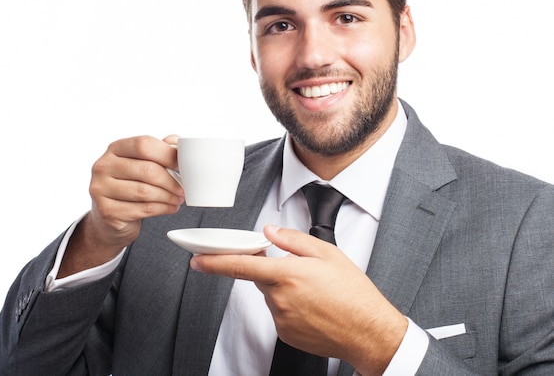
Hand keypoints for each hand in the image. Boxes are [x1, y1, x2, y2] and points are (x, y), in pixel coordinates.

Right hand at [59, 135, 184, 276]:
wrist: (109, 216)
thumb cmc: (130, 184)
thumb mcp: (141, 163)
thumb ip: (158, 150)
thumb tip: (177, 142)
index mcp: (115, 148)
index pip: (143, 144)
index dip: (167, 154)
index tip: (182, 165)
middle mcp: (103, 166)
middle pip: (147, 170)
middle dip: (171, 181)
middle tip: (184, 188)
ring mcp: (101, 189)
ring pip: (145, 192)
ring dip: (168, 196)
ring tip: (178, 199)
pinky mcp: (107, 211)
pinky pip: (143, 209)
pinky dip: (162, 209)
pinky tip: (170, 207)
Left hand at [190, 225, 407, 374]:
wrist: (369, 332)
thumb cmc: (353, 294)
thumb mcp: (328, 253)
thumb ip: (293, 240)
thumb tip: (271, 231)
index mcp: (287, 274)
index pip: (240, 266)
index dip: (214, 262)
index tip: (197, 259)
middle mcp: (280, 298)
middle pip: (261, 279)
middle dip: (273, 272)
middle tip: (303, 274)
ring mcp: (282, 319)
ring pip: (272, 297)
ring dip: (285, 291)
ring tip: (316, 294)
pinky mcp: (286, 334)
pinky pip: (280, 314)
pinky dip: (291, 308)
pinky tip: (314, 308)